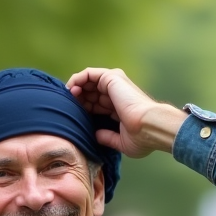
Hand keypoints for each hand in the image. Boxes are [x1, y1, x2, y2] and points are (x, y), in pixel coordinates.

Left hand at [66, 68, 187, 157]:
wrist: (149, 127)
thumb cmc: (141, 137)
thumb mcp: (122, 142)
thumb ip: (107, 137)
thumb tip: (96, 136)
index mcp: (119, 108)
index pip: (95, 105)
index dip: (82, 110)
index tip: (71, 118)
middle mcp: (117, 94)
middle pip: (89, 93)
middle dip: (77, 99)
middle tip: (66, 108)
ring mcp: (115, 84)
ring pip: (88, 81)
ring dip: (75, 88)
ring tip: (67, 98)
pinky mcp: (112, 78)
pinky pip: (89, 73)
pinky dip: (77, 79)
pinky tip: (71, 90)